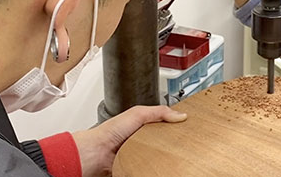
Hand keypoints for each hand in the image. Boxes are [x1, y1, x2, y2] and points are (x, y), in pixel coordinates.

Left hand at [71, 105, 186, 175]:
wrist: (94, 154)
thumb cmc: (108, 132)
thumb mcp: (137, 114)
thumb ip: (159, 112)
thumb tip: (180, 115)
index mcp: (142, 127)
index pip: (164, 127)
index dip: (174, 127)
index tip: (186, 128)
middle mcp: (141, 141)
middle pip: (163, 144)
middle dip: (172, 146)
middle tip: (182, 146)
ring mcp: (138, 156)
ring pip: (158, 158)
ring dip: (164, 159)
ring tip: (174, 158)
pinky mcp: (135, 168)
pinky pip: (149, 169)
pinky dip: (155, 169)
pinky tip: (161, 167)